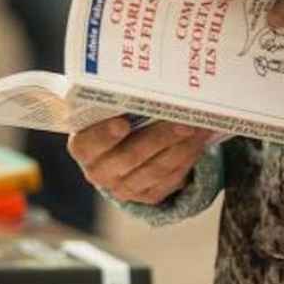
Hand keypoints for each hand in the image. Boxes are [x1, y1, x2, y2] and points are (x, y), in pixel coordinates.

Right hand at [67, 118, 213, 204]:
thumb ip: (116, 104)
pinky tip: (198, 143)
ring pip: (156, 169)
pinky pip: (169, 180)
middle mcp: (100, 172)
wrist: (115, 156)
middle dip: (160, 137)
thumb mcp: (104, 114)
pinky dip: (187, 160)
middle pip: (131, 156)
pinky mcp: (146, 196)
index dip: (105, 134)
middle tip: (183, 122)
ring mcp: (123, 188)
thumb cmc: (110, 124)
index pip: (89, 143)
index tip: (123, 122)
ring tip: (199, 129)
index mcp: (83, 148)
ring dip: (181, 148)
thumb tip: (146, 87)